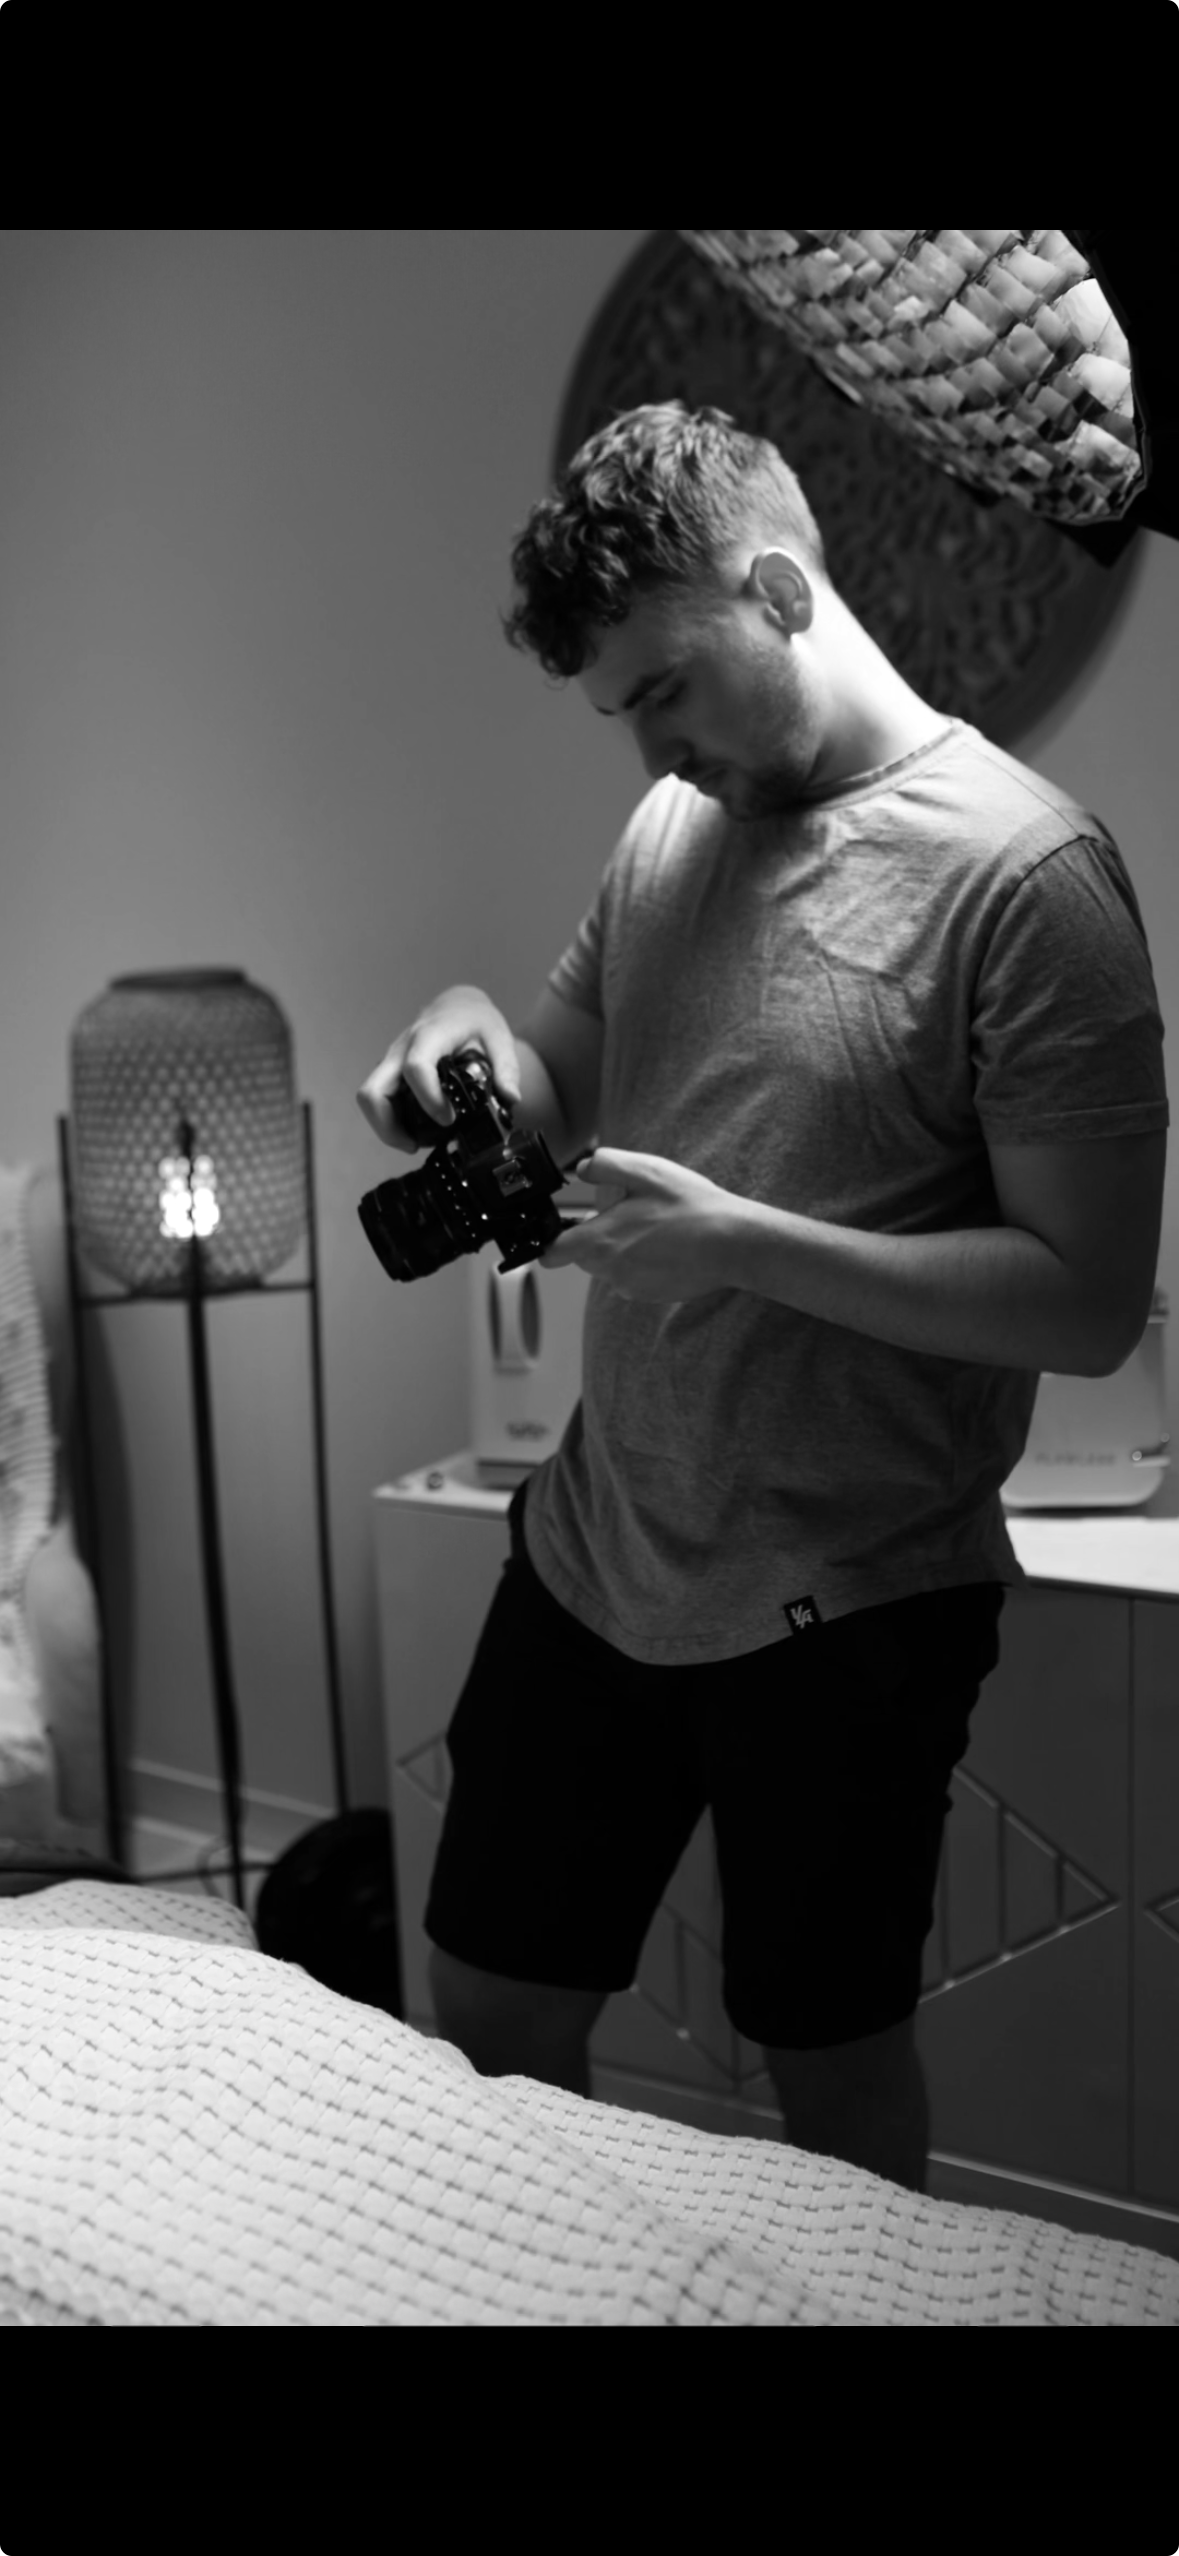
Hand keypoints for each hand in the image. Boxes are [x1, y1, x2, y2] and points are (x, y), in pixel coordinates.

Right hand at [356, 987, 520, 1153]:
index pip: (415, 1067)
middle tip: (416, 1145)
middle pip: (373, 1091)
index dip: (428, 1098)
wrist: (457, 1006)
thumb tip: (511, 1099)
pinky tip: (415, 1131)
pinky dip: (391, 1121)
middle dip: (389, 1126)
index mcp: (430, 1036)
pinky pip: (379, 1100)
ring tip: (416, 1143)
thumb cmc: (476, 1020)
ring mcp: (391, 1061)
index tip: (448, 1119)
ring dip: (387, 1128)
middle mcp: (401, 1049)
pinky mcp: (390, 1072)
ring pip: (370, 1099)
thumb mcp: (499, 1037)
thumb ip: (507, 1069)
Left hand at [539, 1147, 741, 1300]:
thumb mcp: (644, 1170)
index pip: (553, 1254)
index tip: (562, 1229)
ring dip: (622, 1249)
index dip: (551, 1241)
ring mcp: (631, 1287)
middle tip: (630, 1214)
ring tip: (656, 1227)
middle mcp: (610, 1271)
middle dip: (597, 1236)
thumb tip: (582, 1169)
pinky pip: (634, 1278)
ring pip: (611, 1266)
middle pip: (584, 1256)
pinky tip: (668, 1246)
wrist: (732, 1244)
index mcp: (600, 1242)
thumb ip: (603, 1165)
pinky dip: (644, 1263)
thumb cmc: (689, 1207)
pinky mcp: (651, 1295)